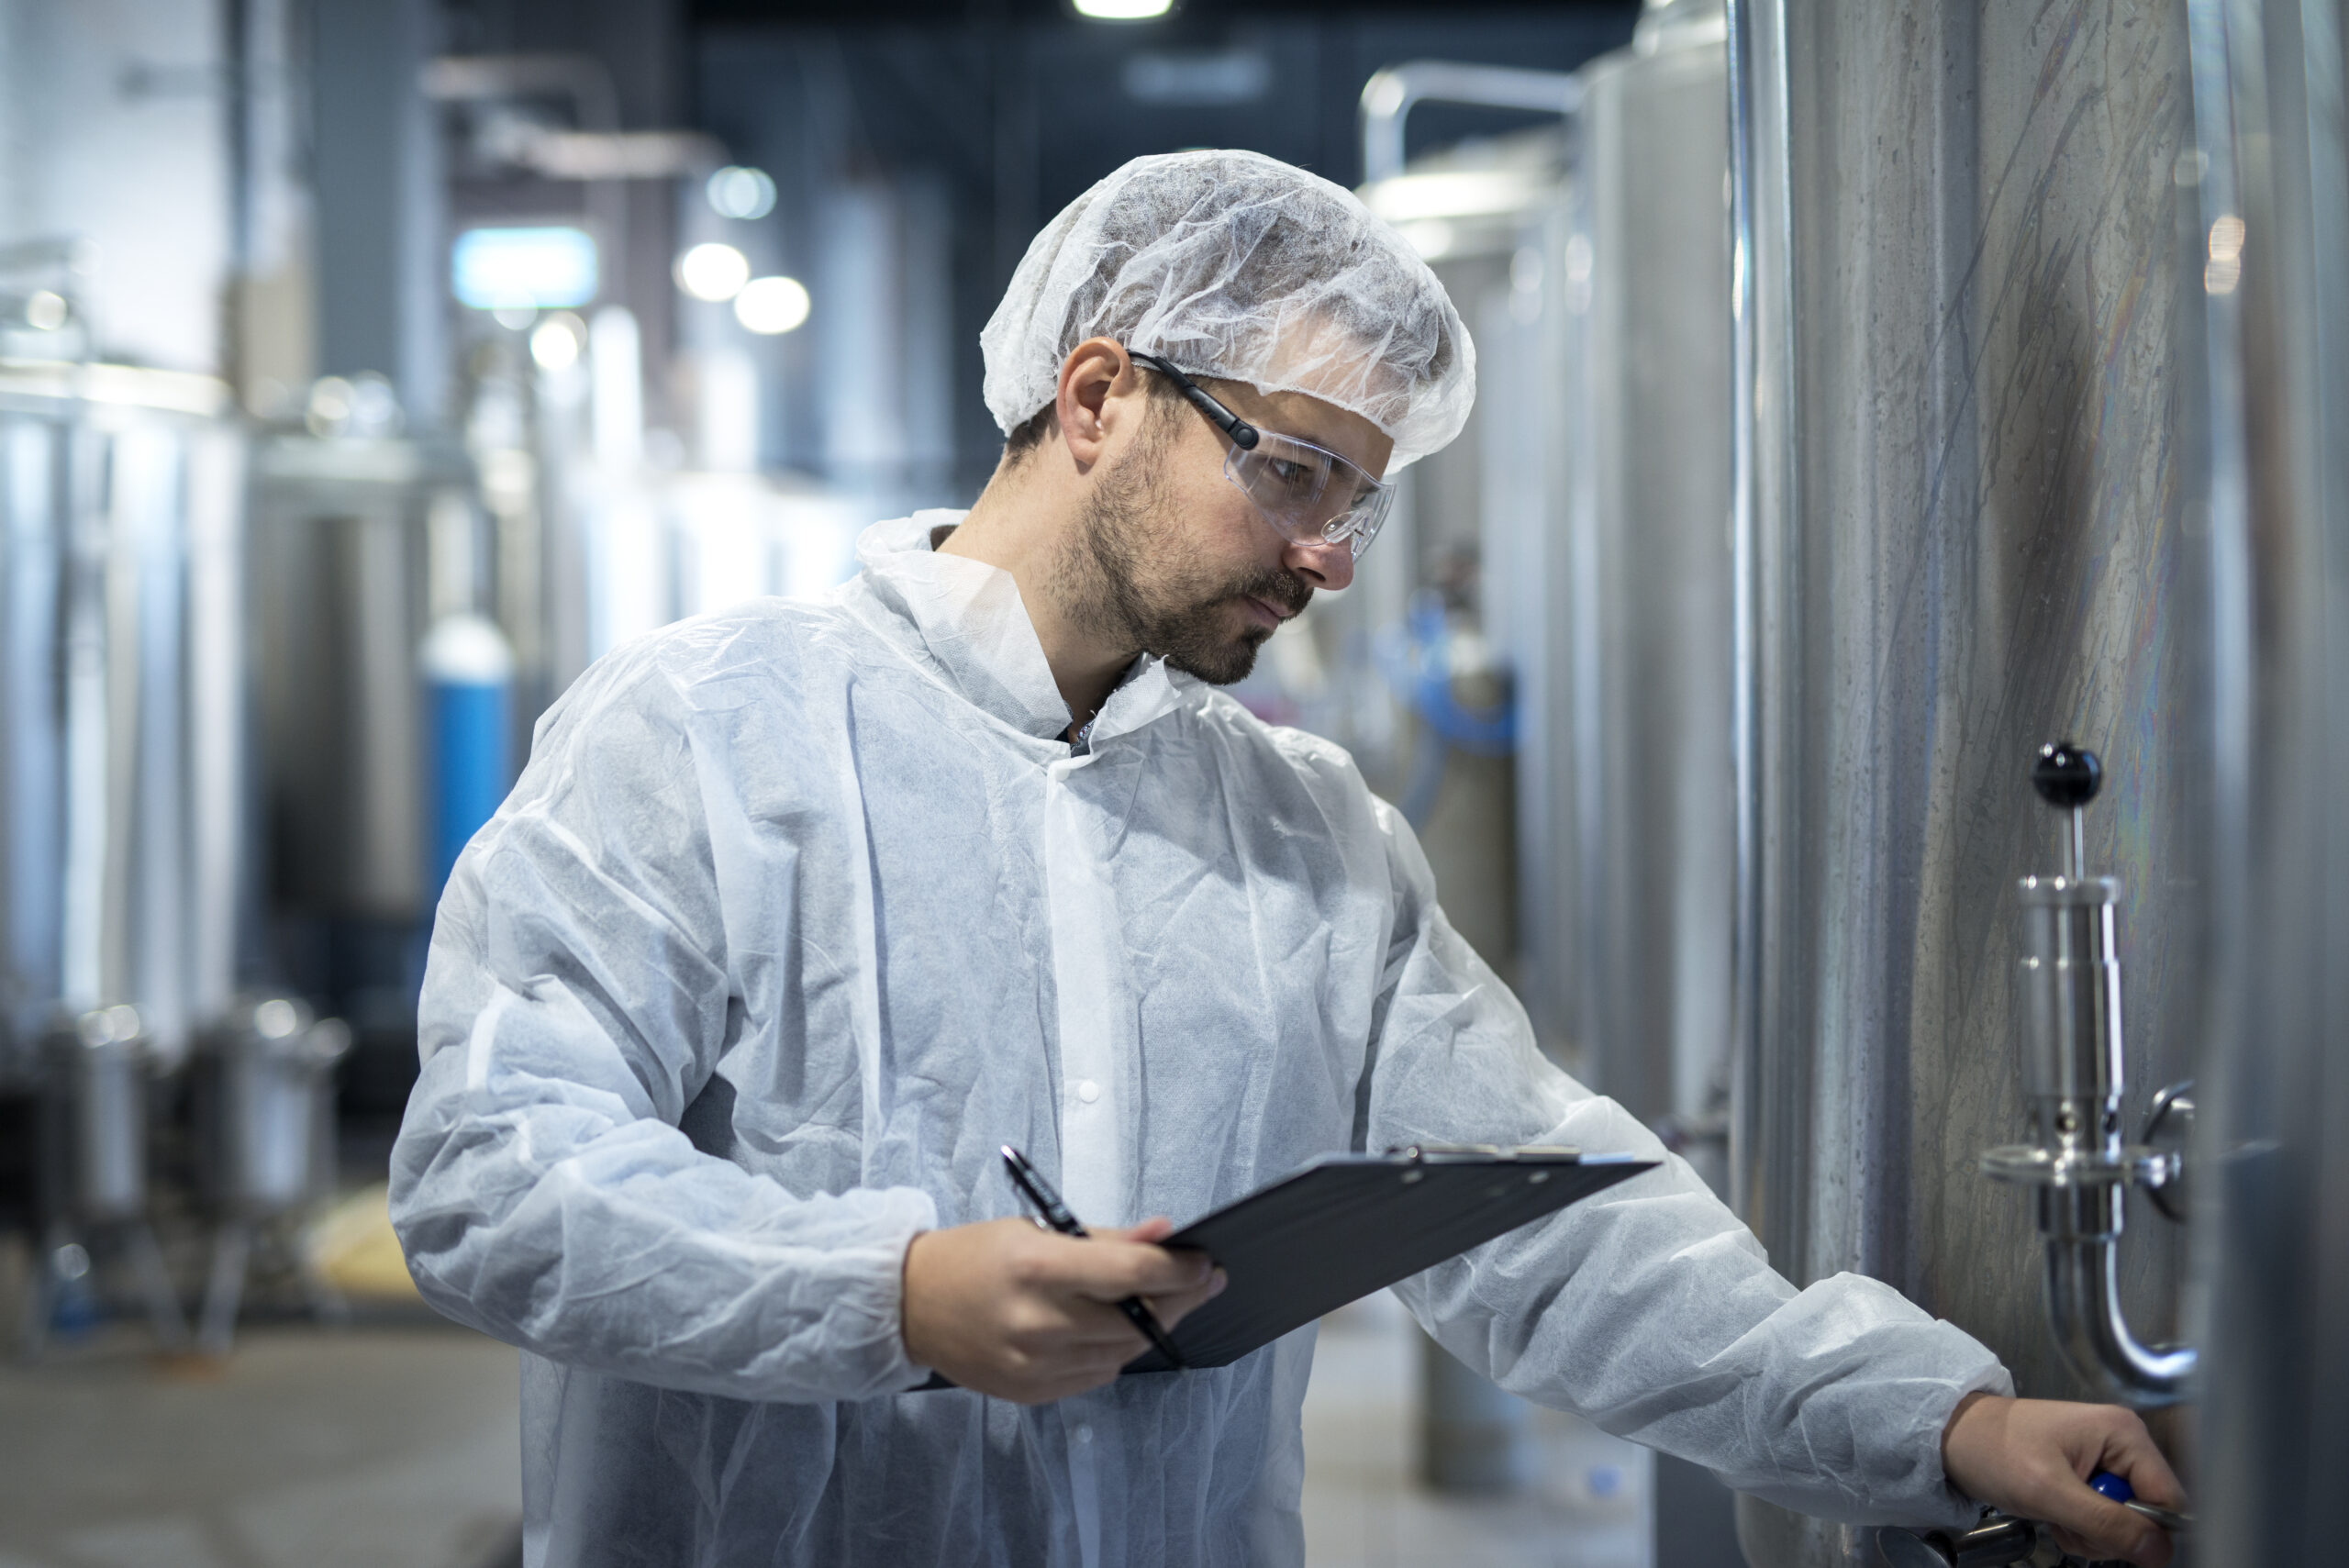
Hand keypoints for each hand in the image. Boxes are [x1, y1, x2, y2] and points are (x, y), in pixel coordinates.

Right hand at [901, 1216, 1224, 1402]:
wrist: (911, 1305)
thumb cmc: (977, 1256)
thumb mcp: (1036, 1228)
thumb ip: (1104, 1238)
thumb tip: (1164, 1235)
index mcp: (1038, 1270)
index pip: (1131, 1274)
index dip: (1180, 1270)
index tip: (1205, 1262)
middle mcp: (1038, 1323)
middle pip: (1137, 1321)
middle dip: (1179, 1299)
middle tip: (1202, 1281)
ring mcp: (1034, 1366)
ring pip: (1124, 1353)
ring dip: (1151, 1327)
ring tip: (1161, 1301)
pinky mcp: (1030, 1394)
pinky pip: (1097, 1376)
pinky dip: (1115, 1352)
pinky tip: (1113, 1329)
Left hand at [1940, 1393, 2185, 1566]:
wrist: (1953, 1439)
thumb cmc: (1993, 1452)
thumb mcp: (2049, 1491)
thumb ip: (2106, 1523)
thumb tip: (2160, 1552)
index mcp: (2125, 1434)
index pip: (2169, 1499)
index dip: (2148, 1530)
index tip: (2108, 1538)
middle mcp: (2125, 1444)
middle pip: (2149, 1514)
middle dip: (2110, 1532)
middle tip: (2068, 1523)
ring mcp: (2108, 1461)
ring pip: (2126, 1524)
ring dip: (2092, 1534)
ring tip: (2054, 1516)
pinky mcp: (2091, 1479)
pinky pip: (2105, 1521)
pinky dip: (2081, 1528)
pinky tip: (2054, 1515)